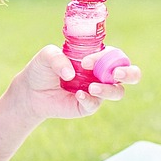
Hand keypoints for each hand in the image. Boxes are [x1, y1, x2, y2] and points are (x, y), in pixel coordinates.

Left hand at [12, 45, 141, 121]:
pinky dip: (89, 100)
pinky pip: (96, 105)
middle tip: (117, 74)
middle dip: (129, 73)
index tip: (85, 62)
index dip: (105, 57)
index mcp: (97, 57)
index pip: (113, 54)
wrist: (30, 91)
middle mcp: (101, 74)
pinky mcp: (88, 106)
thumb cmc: (42, 69)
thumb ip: (57, 58)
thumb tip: (70, 74)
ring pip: (118, 92)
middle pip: (130, 73)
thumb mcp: (47, 55)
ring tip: (92, 88)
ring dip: (108, 90)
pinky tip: (78, 95)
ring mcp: (97, 91)